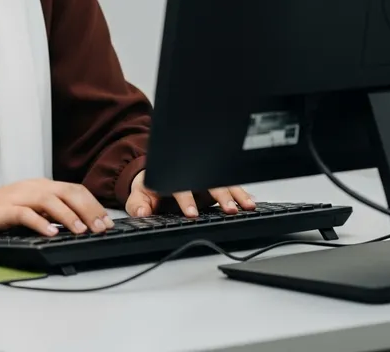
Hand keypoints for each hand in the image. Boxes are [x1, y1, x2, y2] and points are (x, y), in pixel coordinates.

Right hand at [0, 178, 114, 239]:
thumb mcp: (27, 210)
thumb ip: (48, 213)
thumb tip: (76, 224)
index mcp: (39, 186)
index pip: (74, 190)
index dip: (93, 204)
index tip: (107, 221)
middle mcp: (31, 187)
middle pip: (67, 191)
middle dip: (89, 209)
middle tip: (102, 227)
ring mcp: (17, 196)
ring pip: (50, 200)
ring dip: (69, 215)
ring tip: (83, 231)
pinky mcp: (3, 209)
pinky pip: (26, 213)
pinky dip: (41, 223)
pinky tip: (52, 233)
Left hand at [126, 170, 254, 217]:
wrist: (159, 175)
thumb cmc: (152, 187)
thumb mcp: (140, 194)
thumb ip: (138, 203)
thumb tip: (141, 212)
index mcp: (172, 177)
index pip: (180, 186)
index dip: (186, 199)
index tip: (192, 213)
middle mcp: (192, 175)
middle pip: (208, 182)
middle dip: (220, 195)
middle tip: (230, 209)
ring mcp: (205, 179)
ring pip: (223, 182)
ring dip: (236, 194)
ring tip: (247, 205)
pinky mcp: (215, 183)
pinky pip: (231, 186)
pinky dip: (242, 193)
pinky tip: (252, 202)